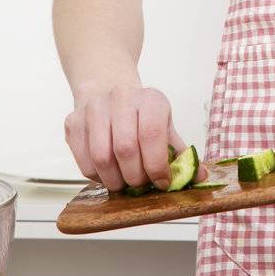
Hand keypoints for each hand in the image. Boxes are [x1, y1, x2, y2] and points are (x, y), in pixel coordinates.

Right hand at [64, 82, 203, 192]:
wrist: (106, 91)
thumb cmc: (140, 116)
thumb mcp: (165, 127)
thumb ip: (180, 154)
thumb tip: (200, 176)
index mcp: (150, 99)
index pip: (152, 135)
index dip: (157, 166)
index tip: (161, 182)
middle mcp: (120, 97)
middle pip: (125, 150)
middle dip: (135, 177)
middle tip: (140, 184)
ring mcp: (93, 108)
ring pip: (102, 159)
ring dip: (115, 181)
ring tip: (124, 181)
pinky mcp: (73, 122)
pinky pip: (85, 163)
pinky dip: (98, 177)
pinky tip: (108, 172)